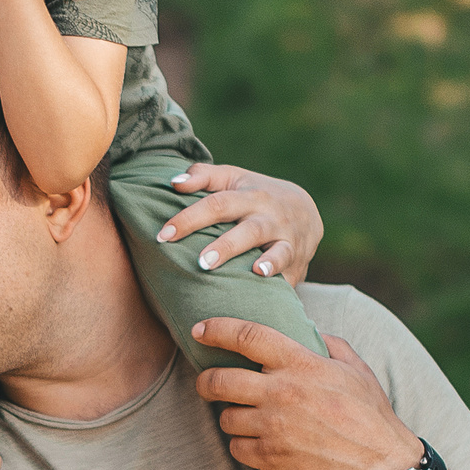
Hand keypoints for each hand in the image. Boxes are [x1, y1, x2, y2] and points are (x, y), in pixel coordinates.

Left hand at [157, 163, 324, 282]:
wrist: (306, 210)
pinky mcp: (298, 263)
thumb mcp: (233, 178)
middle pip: (249, 230)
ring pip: (279, 251)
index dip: (190, 218)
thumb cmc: (255, 194)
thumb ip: (203, 177)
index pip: (218, 204)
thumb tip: (174, 183)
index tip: (163, 235)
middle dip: (226, 246)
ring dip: (267, 262)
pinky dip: (284, 282)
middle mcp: (271, 217)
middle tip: (201, 262)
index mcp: (250, 196)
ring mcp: (288, 240)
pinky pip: (292, 274)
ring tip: (254, 272)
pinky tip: (274, 293)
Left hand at [190, 320, 422, 469]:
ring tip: (248, 419)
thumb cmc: (371, 415)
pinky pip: (237, 448)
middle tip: (207, 384)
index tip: (199, 330)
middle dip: (205, 382)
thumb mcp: (356, 369)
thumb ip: (328, 344)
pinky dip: (244, 446)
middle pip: (219, 381)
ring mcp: (274, 428)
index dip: (217, 329)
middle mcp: (282, 393)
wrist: (384, 467)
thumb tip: (308, 330)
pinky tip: (260, 443)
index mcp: (301, 364)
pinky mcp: (271, 459)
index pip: (247, 336)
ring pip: (226, 418)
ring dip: (232, 418)